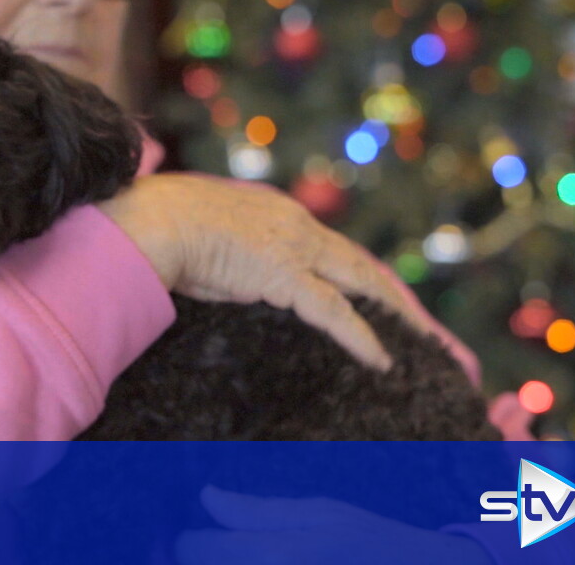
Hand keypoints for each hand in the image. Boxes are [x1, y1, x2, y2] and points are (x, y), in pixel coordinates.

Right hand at [96, 174, 433, 370]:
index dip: (359, 274)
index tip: (377, 296)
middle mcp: (297, 226)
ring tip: (419, 343)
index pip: (334, 248)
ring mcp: (294, 248)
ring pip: (360, 282)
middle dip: (393, 295)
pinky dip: (361, 337)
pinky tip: (380, 359)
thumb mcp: (211, 234)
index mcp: (280, 215)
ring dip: (394, 314)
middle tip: (421, 324)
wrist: (153, 222)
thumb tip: (234, 270)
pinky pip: (334, 311)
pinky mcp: (284, 275)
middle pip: (359, 264)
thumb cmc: (166, 228)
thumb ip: (236, 252)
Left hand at [175, 486, 493, 564]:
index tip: (186, 537)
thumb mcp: (321, 514)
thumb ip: (257, 511)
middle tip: (196, 550)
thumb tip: (205, 495)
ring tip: (225, 558)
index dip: (184, 540)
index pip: (196, 548)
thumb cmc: (373, 544)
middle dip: (190, 561)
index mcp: (275, 554)